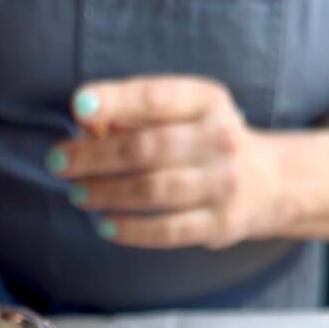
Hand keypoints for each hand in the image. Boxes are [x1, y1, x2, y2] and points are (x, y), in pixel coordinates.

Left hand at [47, 76, 295, 249]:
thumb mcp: (183, 113)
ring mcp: (223, 183)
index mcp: (207, 101)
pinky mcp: (221, 223)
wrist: (270, 182)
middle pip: (147, 147)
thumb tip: (85, 122)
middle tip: (58, 163)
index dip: (116, 100)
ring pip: (155, 190)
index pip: (157, 97)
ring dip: (107, 193)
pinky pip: (168, 230)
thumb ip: (136, 115)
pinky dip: (132, 229)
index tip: (79, 106)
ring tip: (77, 195)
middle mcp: (220, 138)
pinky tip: (104, 225)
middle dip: (95, 156)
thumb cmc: (204, 142)